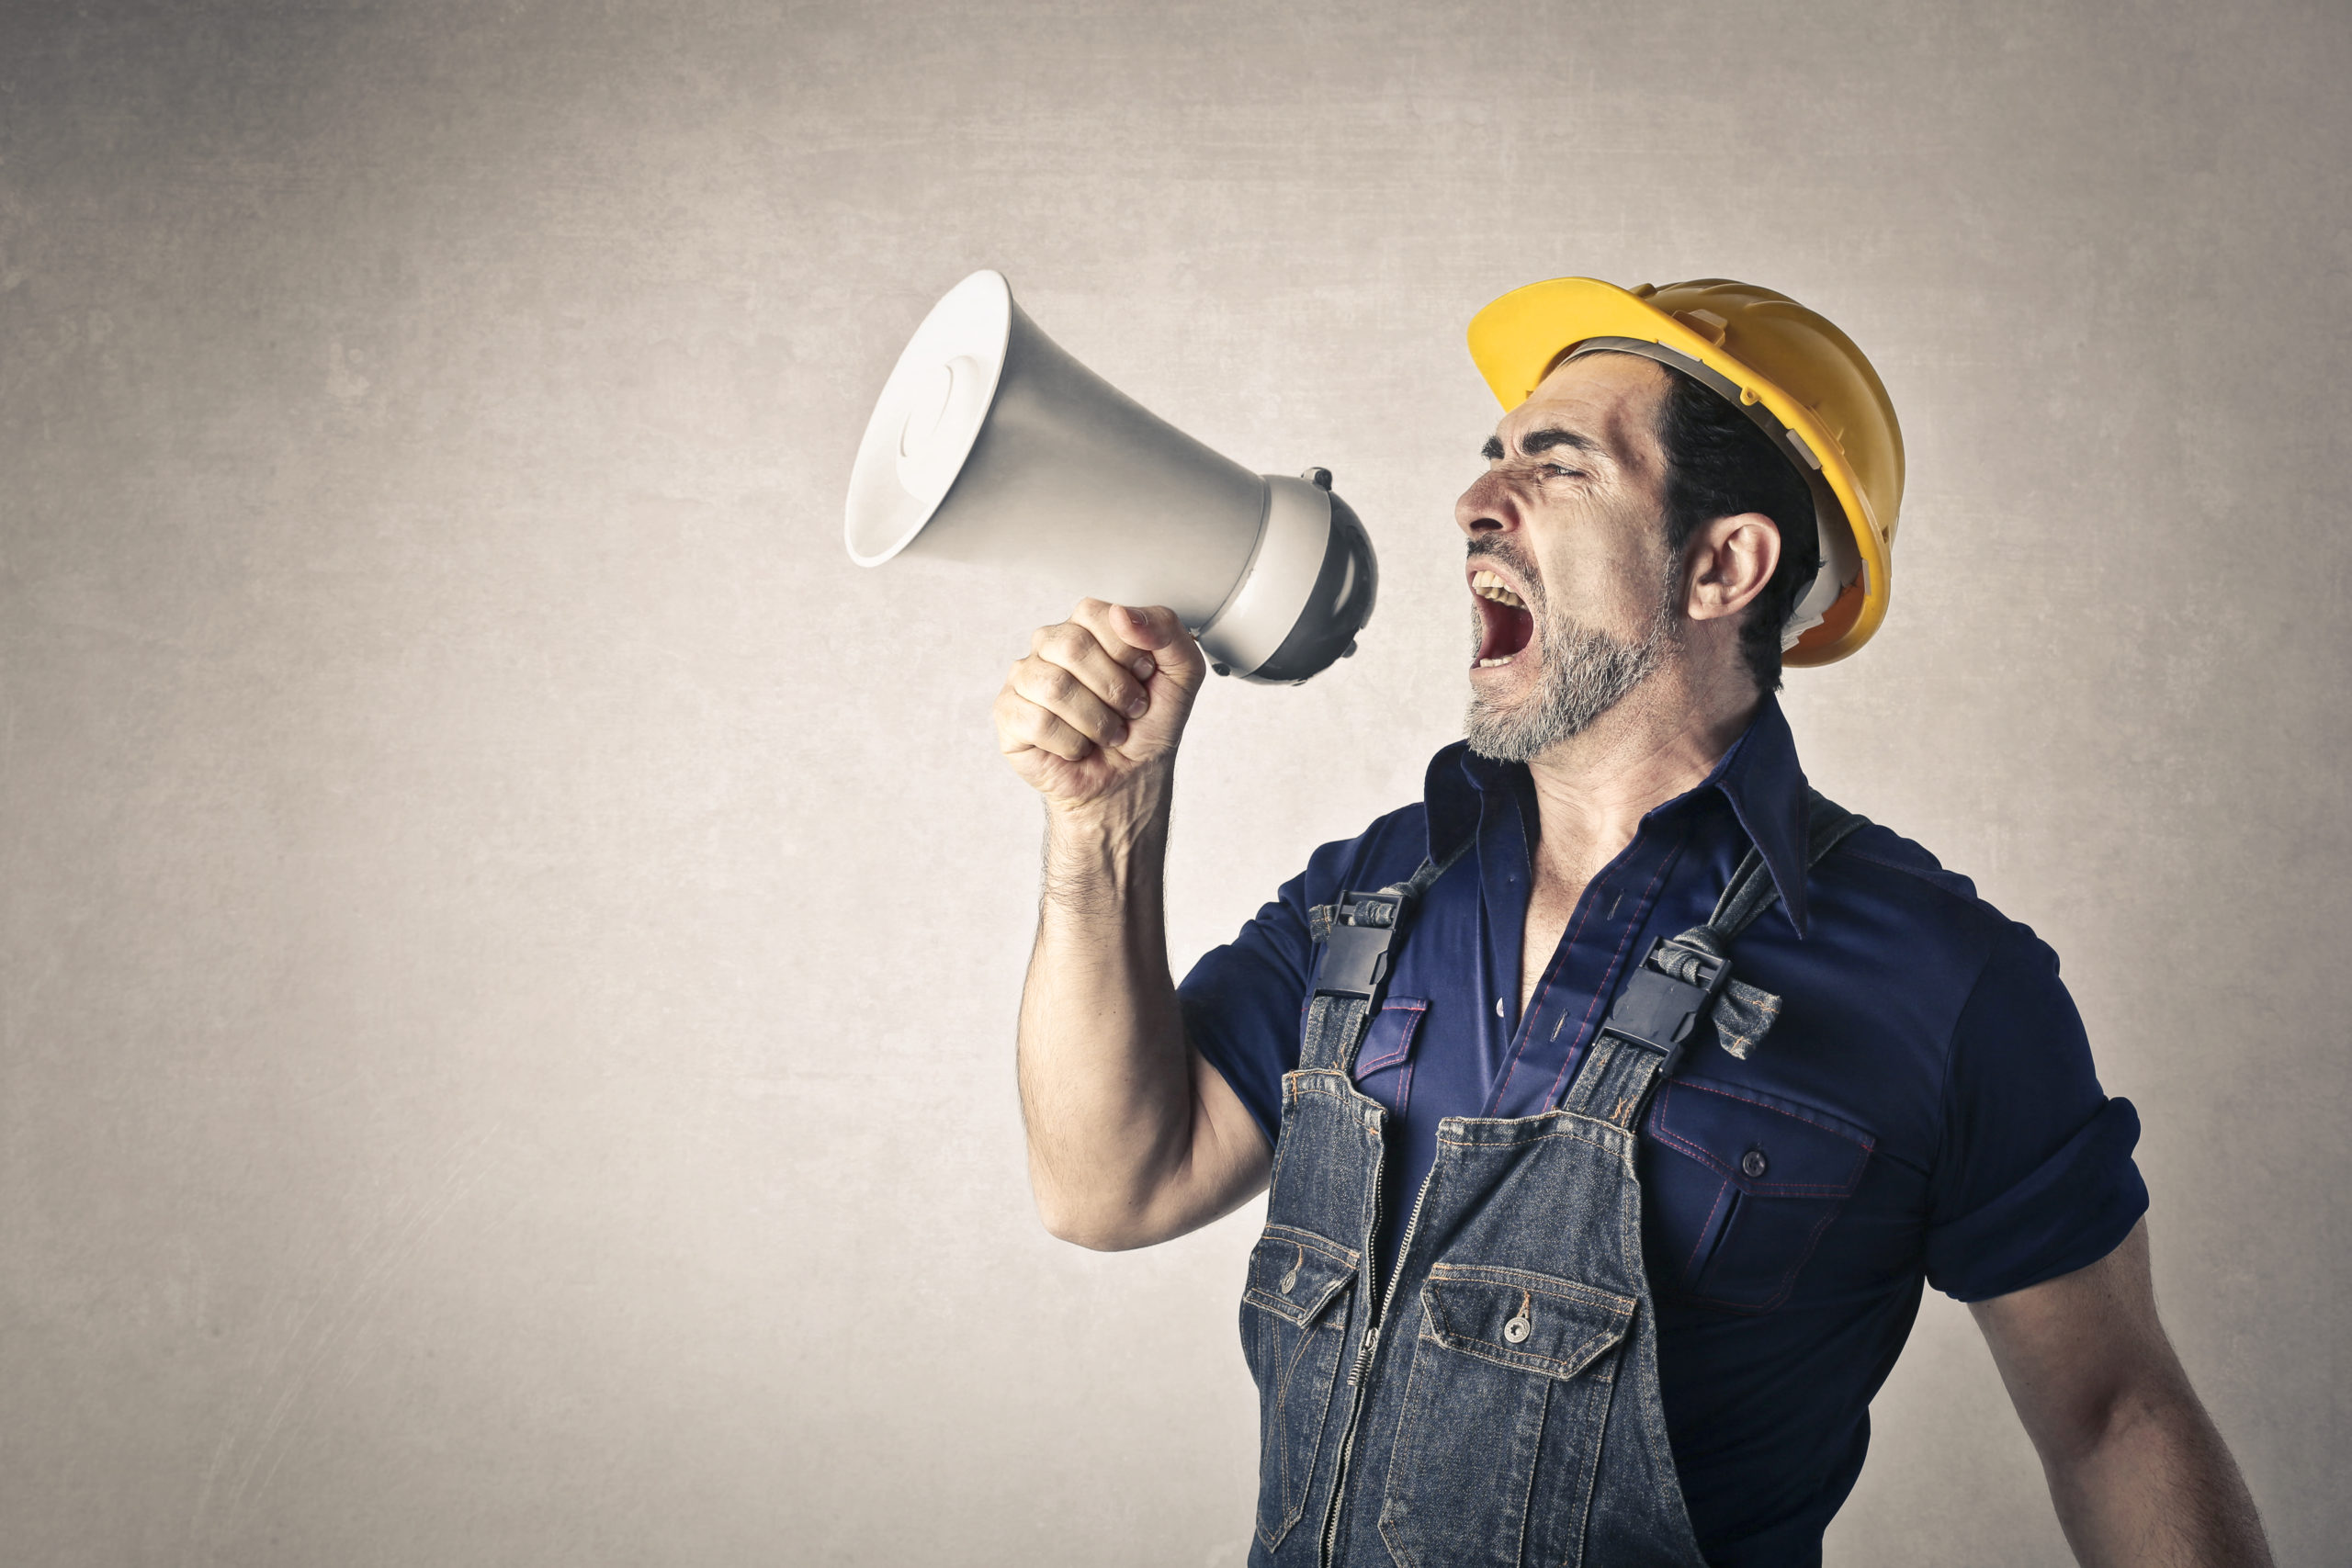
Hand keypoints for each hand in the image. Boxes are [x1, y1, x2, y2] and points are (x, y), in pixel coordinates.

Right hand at [994, 600, 1206, 812]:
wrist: (1130, 779)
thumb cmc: (1148, 726)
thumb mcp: (1182, 673)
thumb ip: (1166, 628)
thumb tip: (1122, 613)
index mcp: (1087, 627)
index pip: (1096, 615)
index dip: (1127, 653)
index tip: (1143, 678)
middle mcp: (1050, 646)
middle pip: (1071, 646)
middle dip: (1113, 689)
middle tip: (1128, 711)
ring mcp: (1025, 679)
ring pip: (1054, 687)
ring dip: (1095, 722)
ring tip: (1107, 733)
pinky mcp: (1009, 715)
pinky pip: (1036, 721)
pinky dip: (1071, 744)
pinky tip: (1078, 748)